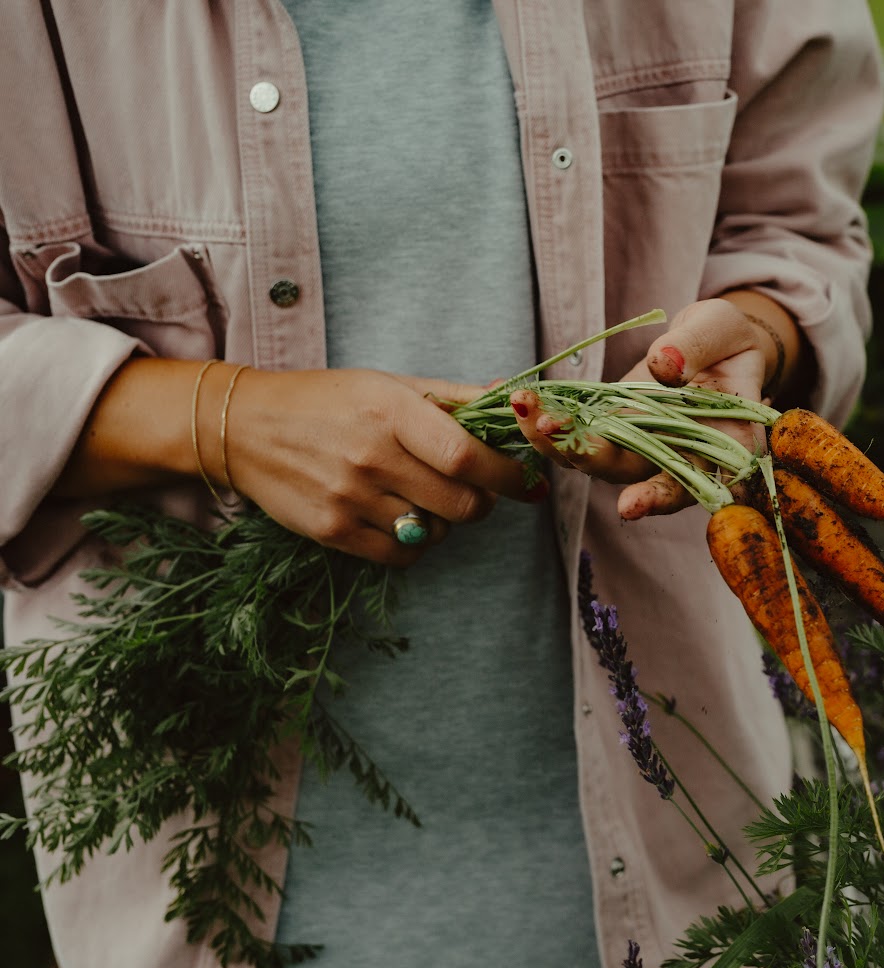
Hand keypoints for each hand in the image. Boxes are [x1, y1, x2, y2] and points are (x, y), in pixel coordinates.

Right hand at [225, 368, 529, 563]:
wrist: (243, 426)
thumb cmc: (328, 401)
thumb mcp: (389, 385)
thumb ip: (455, 397)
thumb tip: (517, 401)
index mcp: (392, 411)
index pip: (468, 457)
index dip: (508, 476)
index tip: (528, 482)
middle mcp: (371, 456)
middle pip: (461, 503)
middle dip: (482, 502)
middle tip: (477, 491)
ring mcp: (349, 497)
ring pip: (434, 531)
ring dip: (445, 522)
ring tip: (426, 498)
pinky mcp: (331, 530)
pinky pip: (401, 554)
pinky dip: (416, 543)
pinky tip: (404, 519)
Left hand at [510, 296, 798, 519]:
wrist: (712, 343)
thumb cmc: (728, 338)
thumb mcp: (721, 329)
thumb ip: (696, 346)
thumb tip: (663, 366)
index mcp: (724, 445)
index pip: (697, 480)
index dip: (663, 496)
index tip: (630, 505)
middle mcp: (680, 458)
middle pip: (636, 474)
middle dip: (591, 458)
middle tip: (551, 434)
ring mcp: (643, 447)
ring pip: (600, 459)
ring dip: (559, 440)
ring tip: (526, 410)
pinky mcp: (614, 430)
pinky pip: (581, 433)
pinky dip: (552, 421)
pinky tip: (523, 401)